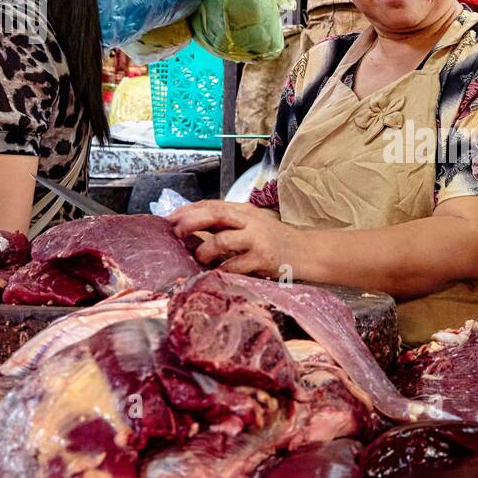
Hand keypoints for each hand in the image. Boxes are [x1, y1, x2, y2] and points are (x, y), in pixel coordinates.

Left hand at [168, 200, 300, 277]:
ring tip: (199, 258)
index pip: (212, 204)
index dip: (188, 210)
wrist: (307, 252)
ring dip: (204, 250)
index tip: (170, 219)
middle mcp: (249, 221)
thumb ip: (229, 223)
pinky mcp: (263, 259)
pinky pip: (235, 265)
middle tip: (177, 233)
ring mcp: (257, 240)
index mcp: (244, 211)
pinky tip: (216, 274)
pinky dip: (222, 270)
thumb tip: (194, 227)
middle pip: (215, 214)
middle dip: (191, 222)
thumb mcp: (253, 224)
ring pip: (222, 240)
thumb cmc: (276, 240)